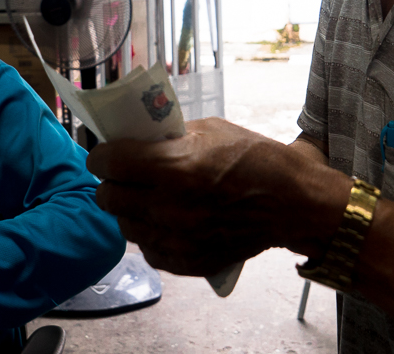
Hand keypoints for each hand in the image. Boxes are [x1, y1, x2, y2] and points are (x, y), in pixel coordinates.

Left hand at [86, 118, 349, 276]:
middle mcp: (169, 206)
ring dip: (129, 210)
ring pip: (124, 227)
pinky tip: (164, 222)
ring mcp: (177, 239)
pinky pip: (148, 250)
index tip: (105, 153)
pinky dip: (151, 235)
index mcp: (173, 167)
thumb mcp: (210, 130)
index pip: (108, 162)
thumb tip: (137, 140)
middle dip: (110, 184)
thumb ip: (169, 137)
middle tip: (122, 175)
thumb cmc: (254, 158)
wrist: (292, 203)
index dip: (101, 156)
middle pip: (108, 197)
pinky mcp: (187, 262)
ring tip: (145, 199)